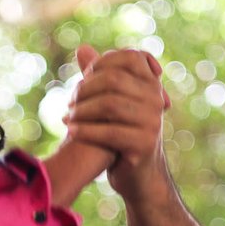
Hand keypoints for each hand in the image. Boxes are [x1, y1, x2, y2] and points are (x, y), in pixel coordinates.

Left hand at [64, 45, 173, 201]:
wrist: (138, 177)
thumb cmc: (121, 136)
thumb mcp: (112, 104)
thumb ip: (100, 76)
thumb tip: (82, 48)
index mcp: (152, 85)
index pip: (130, 57)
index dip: (103, 63)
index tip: (85, 78)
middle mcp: (157, 99)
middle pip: (115, 79)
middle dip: (86, 89)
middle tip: (69, 102)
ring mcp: (153, 121)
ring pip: (111, 105)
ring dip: (82, 111)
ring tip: (67, 118)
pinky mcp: (144, 144)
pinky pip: (110, 132)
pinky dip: (86, 131)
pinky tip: (70, 132)